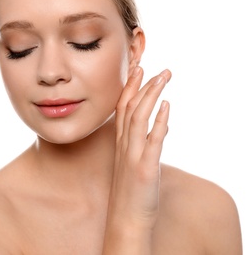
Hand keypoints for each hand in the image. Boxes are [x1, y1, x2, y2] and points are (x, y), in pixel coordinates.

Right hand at [103, 66, 170, 253]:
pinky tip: (167, 107)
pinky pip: (151, 142)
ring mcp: (133, 156)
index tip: (138, 71)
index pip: (122, 110)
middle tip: (152, 67)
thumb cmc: (130, 192)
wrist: (126, 220)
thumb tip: (160, 126)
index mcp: (121, 145)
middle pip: (129, 109)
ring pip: (138, 119)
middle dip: (141, 86)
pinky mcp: (144, 169)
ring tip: (162, 78)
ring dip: (150, 96)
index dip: (129, 89)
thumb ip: (143, 143)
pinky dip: (159, 122)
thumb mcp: (134, 164)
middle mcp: (124, 147)